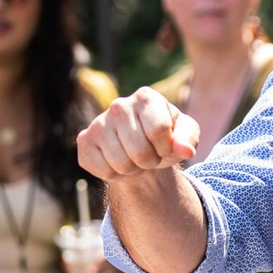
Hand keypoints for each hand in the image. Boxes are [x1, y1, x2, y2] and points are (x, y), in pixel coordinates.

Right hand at [78, 88, 199, 180]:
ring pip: (122, 164)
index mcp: (146, 97)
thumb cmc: (167, 138)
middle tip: (150, 155)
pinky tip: (119, 162)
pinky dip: (117, 175)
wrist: (142, 148)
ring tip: (136, 159)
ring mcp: (98, 123)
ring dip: (134, 170)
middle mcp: (119, 105)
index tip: (166, 146)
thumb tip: (186, 150)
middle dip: (151, 161)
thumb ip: (188, 139)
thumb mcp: (185, 135)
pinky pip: (104, 170)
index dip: (166, 148)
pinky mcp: (84, 141)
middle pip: (140, 151)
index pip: (159, 130)